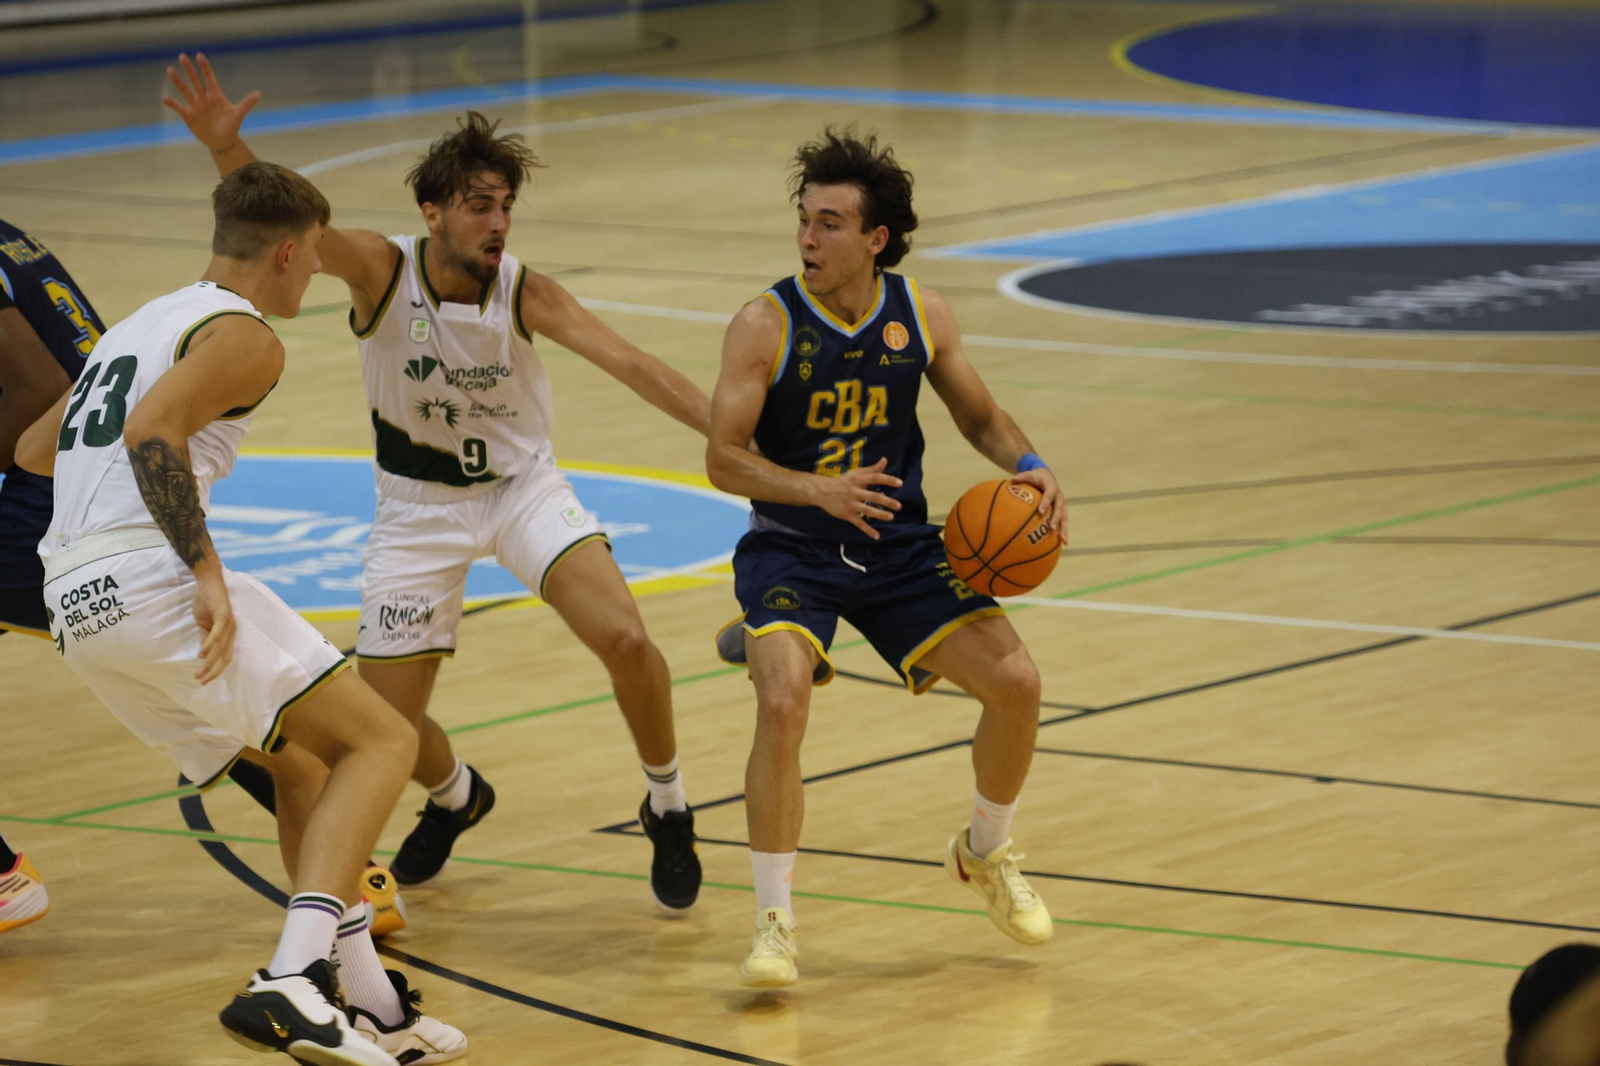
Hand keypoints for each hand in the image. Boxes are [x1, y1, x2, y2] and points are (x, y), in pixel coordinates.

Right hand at [163, 53, 259, 153]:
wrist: (222, 140)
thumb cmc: (231, 126)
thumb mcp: (238, 115)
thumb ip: (246, 104)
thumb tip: (259, 94)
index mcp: (215, 95)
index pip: (209, 78)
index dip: (205, 67)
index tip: (199, 55)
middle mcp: (203, 97)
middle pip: (195, 80)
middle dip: (189, 69)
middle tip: (182, 56)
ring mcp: (195, 105)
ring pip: (185, 90)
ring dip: (178, 81)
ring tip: (170, 70)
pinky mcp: (188, 115)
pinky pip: (178, 107)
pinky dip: (172, 103)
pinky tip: (165, 98)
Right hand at [192, 567, 235, 683]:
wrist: (208, 582)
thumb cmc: (207, 602)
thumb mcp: (204, 624)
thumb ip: (205, 637)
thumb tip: (203, 653)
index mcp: (228, 634)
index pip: (224, 657)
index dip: (215, 669)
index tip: (204, 679)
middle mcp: (231, 631)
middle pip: (225, 657)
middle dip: (213, 671)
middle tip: (201, 681)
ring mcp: (229, 623)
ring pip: (220, 648)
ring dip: (210, 662)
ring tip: (200, 672)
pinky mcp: (224, 615)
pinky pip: (218, 633)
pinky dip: (210, 644)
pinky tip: (202, 654)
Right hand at [813, 457, 902, 539]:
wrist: (821, 491)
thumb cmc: (842, 481)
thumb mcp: (855, 474)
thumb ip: (872, 469)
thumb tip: (885, 460)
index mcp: (858, 479)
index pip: (875, 478)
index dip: (887, 480)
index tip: (900, 483)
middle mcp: (854, 491)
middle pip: (872, 496)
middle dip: (886, 501)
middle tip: (899, 506)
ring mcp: (850, 504)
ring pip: (866, 510)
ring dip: (879, 514)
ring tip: (891, 517)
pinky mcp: (846, 514)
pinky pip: (858, 523)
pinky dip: (867, 530)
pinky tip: (877, 536)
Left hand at [1013, 466, 1066, 538]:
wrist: (1047, 476)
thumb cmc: (1036, 477)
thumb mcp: (1030, 474)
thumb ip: (1022, 476)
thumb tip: (1012, 480)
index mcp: (1052, 487)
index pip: (1049, 495)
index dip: (1045, 503)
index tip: (1039, 512)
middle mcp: (1059, 497)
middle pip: (1059, 509)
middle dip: (1055, 519)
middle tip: (1051, 529)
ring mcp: (1062, 505)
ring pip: (1064, 518)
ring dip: (1063, 529)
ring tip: (1063, 541)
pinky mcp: (1062, 511)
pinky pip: (1063, 521)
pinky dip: (1063, 531)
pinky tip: (1062, 543)